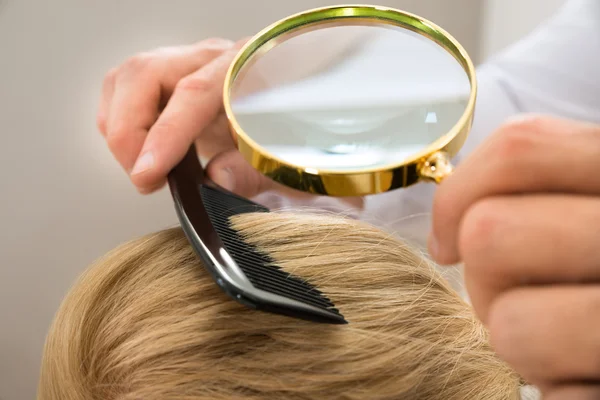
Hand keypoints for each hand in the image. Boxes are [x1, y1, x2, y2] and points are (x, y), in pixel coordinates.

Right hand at [97, 38, 362, 209]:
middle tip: (144, 177)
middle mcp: (212, 59)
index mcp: (247, 70)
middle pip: (146, 73)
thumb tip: (216, 180)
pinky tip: (141, 151)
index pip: (193, 92)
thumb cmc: (293, 139)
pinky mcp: (169, 80)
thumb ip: (255, 170)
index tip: (147, 173)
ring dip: (119, 128)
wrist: (296, 126)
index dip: (165, 134)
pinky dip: (118, 124)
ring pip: (127, 79)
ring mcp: (186, 66)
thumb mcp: (285, 162)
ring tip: (143, 168)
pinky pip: (124, 90)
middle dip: (129, 132)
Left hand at [429, 115, 599, 398]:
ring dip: (521, 341)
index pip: (520, 150)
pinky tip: (590, 375)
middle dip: (486, 279)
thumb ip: (550, 190)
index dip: (458, 197)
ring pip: (511, 324)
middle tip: (523, 297)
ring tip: (562, 342)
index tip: (448, 241)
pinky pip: (559, 396)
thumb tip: (455, 222)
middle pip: (492, 234)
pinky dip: (559, 391)